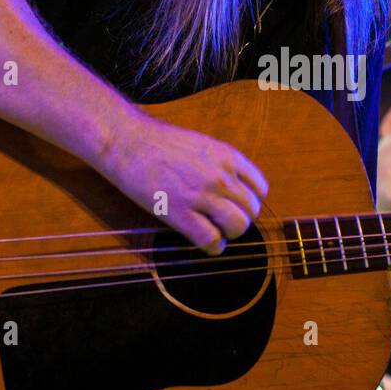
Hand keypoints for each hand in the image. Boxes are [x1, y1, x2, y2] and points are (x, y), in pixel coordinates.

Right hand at [99, 110, 267, 254]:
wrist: (129, 143)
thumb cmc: (161, 143)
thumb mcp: (204, 145)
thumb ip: (223, 165)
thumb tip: (235, 189)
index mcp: (228, 156)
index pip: (260, 188)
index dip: (250, 201)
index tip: (236, 205)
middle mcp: (220, 176)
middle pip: (251, 210)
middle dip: (240, 219)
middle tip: (223, 220)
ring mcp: (201, 195)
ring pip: (238, 226)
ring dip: (229, 233)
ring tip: (215, 230)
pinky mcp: (180, 212)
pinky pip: (211, 240)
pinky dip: (213, 246)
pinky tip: (205, 241)